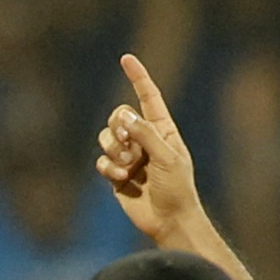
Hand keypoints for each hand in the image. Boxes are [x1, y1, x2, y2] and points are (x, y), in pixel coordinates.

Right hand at [95, 52, 203, 241]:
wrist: (170, 221)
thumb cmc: (177, 189)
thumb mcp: (167, 157)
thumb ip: (145, 134)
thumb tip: (124, 115)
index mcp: (162, 130)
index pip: (148, 97)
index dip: (138, 78)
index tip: (126, 59)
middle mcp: (144, 139)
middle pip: (119, 115)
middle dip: (119, 126)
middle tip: (128, 143)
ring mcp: (129, 157)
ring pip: (106, 137)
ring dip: (114, 150)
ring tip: (127, 167)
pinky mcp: (117, 175)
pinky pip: (102, 161)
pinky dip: (109, 167)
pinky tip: (122, 179)